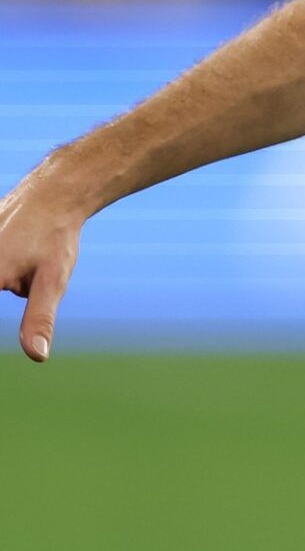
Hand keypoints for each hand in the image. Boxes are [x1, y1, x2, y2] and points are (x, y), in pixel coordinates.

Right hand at [0, 164, 88, 361]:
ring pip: (1, 279)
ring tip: (25, 257)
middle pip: (4, 284)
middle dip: (18, 283)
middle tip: (31, 263)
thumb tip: (38, 356)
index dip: (16, 288)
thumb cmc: (54, 237)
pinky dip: (9, 268)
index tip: (18, 287)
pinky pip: (3, 270)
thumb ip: (39, 319)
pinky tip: (19, 252)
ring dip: (10, 278)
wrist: (53, 193)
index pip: (2, 290)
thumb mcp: (51, 281)